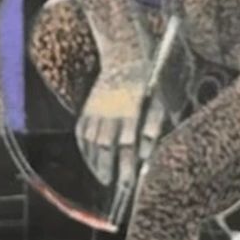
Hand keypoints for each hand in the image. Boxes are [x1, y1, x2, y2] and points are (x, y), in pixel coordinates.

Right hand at [77, 61, 152, 186]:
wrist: (124, 55)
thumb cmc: (147, 82)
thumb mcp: (158, 102)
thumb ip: (153, 128)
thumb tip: (145, 155)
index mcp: (130, 110)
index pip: (126, 145)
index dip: (125, 165)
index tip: (126, 182)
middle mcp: (109, 110)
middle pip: (104, 146)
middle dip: (106, 167)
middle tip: (112, 184)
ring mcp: (95, 109)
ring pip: (90, 141)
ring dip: (94, 161)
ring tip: (102, 176)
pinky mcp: (87, 107)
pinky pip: (81, 132)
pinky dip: (84, 148)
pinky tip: (90, 159)